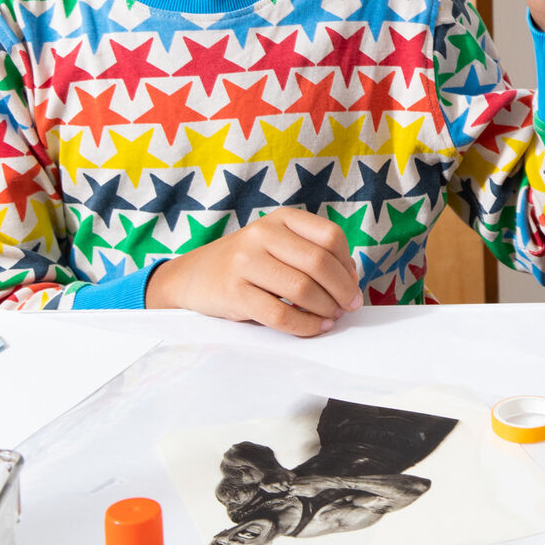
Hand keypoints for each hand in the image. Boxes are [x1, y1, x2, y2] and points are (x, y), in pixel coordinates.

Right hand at [146, 207, 362, 335]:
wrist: (193, 275)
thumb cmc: (247, 263)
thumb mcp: (277, 245)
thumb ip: (311, 254)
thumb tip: (351, 278)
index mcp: (281, 218)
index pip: (330, 236)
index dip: (347, 264)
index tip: (352, 284)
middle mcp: (262, 234)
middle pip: (319, 263)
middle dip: (343, 290)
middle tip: (350, 306)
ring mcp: (245, 262)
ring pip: (302, 289)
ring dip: (326, 309)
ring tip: (332, 317)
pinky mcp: (234, 292)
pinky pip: (279, 314)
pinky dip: (305, 325)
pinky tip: (315, 327)